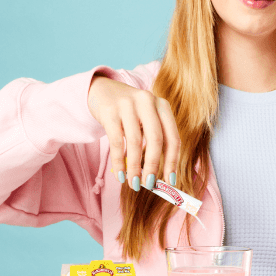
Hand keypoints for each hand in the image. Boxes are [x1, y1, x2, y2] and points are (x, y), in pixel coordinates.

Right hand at [88, 75, 179, 190]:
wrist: (102, 91)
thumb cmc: (130, 113)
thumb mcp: (146, 120)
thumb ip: (152, 142)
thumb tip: (156, 176)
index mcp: (163, 106)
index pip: (173, 137)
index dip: (173, 161)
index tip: (171, 181)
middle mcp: (148, 102)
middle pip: (156, 139)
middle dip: (154, 166)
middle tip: (150, 185)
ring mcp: (128, 104)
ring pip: (135, 142)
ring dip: (135, 167)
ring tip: (133, 183)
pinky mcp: (110, 111)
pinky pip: (117, 142)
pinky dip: (119, 162)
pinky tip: (120, 175)